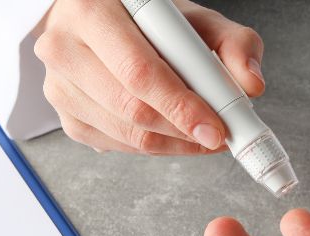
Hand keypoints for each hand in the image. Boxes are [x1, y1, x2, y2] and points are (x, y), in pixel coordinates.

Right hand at [33, 0, 264, 154]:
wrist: (109, 25)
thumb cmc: (151, 21)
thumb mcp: (197, 20)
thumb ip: (233, 44)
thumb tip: (251, 83)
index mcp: (91, 9)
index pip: (138, 71)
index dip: (181, 106)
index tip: (216, 126)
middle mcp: (64, 46)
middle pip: (130, 108)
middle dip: (183, 131)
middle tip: (218, 136)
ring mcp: (59, 85)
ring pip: (125, 134)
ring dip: (174, 144)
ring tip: (205, 135)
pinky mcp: (66, 117)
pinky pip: (117, 146)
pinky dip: (156, 147)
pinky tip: (176, 134)